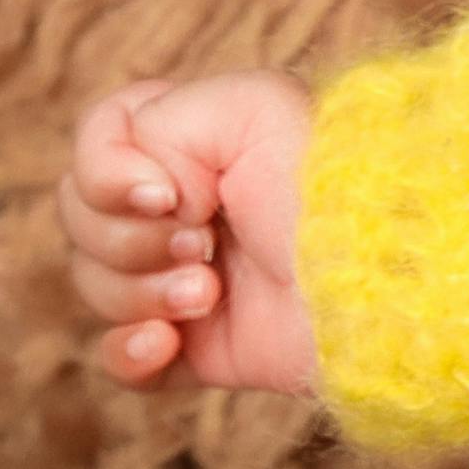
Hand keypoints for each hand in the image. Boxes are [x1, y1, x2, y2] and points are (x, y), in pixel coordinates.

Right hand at [58, 70, 317, 393]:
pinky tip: (165, 343)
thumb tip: (141, 202)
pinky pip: (122, 360)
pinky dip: (129, 354)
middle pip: (80, 220)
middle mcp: (186, 206)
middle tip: (203, 245)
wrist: (388, 282)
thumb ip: (154, 124)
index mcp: (195, 140)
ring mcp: (187, 277)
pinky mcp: (202, 347)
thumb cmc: (332, 184)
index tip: (166, 193)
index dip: (106, 172)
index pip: (96, 141)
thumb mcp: (246, 108)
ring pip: (95, 286)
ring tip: (209, 293)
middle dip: (128, 239)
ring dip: (140, 292)